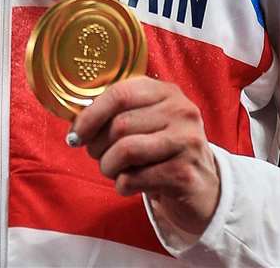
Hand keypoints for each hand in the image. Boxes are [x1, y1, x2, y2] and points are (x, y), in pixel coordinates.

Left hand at [69, 77, 219, 238]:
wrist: (203, 187)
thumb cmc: (163, 151)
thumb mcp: (148, 122)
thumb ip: (119, 114)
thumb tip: (77, 124)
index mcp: (166, 92)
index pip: (120, 94)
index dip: (91, 114)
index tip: (76, 133)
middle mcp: (180, 111)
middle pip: (120, 124)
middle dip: (98, 145)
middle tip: (97, 155)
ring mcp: (186, 141)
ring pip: (126, 150)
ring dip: (108, 166)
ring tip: (111, 170)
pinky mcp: (185, 173)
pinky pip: (136, 178)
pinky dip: (122, 184)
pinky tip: (128, 184)